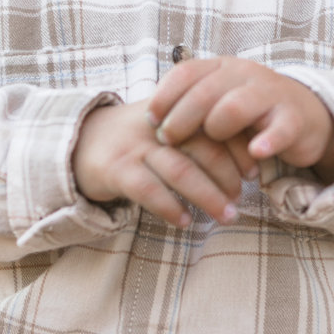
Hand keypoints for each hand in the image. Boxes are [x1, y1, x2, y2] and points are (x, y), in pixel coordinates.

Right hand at [73, 99, 255, 228]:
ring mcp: (135, 146)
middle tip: (241, 200)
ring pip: (179, 170)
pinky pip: (147, 189)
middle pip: (202, 147)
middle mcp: (157, 126)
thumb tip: (247, 160)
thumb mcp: (166, 126)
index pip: (214, 125)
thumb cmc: (137, 141)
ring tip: (225, 216)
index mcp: (174, 111)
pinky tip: (184, 221)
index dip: (238, 148)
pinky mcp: (115, 169)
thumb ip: (198, 134)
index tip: (253, 172)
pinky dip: (169, 206)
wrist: (80, 141)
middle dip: (227, 176)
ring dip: (207, 196)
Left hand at [147, 58, 333, 182]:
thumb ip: (191, 103)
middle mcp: (245, 75)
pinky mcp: (293, 119)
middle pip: (205, 91)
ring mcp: (270, 95)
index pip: (186, 72)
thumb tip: (152, 121)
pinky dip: (267, 141)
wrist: (306, 114)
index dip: (164, 96)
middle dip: (181, 118)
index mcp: (222, 67)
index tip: (150, 119)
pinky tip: (255, 153)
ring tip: (212, 146)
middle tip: (168, 140)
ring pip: (235, 107)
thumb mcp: (219, 99)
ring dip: (217, 128)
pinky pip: (279, 129)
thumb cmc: (250, 111)